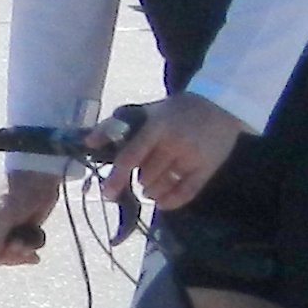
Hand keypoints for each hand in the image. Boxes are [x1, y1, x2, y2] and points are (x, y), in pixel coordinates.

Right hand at [0, 167, 58, 268]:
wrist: (40, 182)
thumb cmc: (17, 194)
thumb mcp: (3, 217)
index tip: (2, 249)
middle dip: (9, 256)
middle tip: (19, 246)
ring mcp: (7, 233)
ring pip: (10, 257)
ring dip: (21, 254)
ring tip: (29, 246)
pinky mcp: (23, 233)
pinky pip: (24, 253)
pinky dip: (31, 251)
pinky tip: (35, 246)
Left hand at [113, 92, 250, 212]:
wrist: (219, 106)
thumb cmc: (176, 110)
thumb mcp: (146, 112)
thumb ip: (115, 126)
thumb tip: (88, 143)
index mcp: (156, 128)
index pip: (131, 157)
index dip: (117, 177)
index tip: (107, 192)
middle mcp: (174, 144)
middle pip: (145, 176)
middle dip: (137, 178)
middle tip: (139, 174)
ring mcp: (192, 158)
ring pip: (162, 187)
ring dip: (150, 191)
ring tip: (148, 186)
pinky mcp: (207, 169)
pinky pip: (185, 194)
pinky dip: (170, 202)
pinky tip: (161, 201)